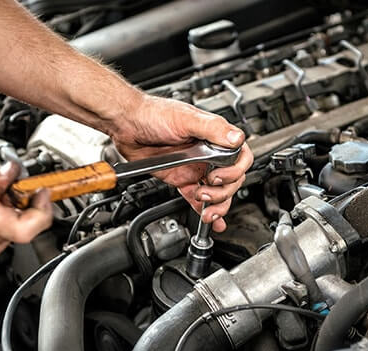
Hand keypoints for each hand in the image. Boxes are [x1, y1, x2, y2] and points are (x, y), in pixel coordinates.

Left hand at [112, 94, 252, 231]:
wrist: (127, 125)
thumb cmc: (153, 114)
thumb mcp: (186, 118)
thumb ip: (213, 129)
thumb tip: (236, 139)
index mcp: (214, 138)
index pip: (240, 158)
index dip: (234, 172)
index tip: (219, 177)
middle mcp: (208, 154)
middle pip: (231, 180)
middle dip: (223, 192)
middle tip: (206, 192)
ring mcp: (196, 167)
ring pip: (217, 192)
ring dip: (217, 205)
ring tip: (206, 210)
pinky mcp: (182, 179)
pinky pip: (197, 197)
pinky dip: (203, 209)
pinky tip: (209, 219)